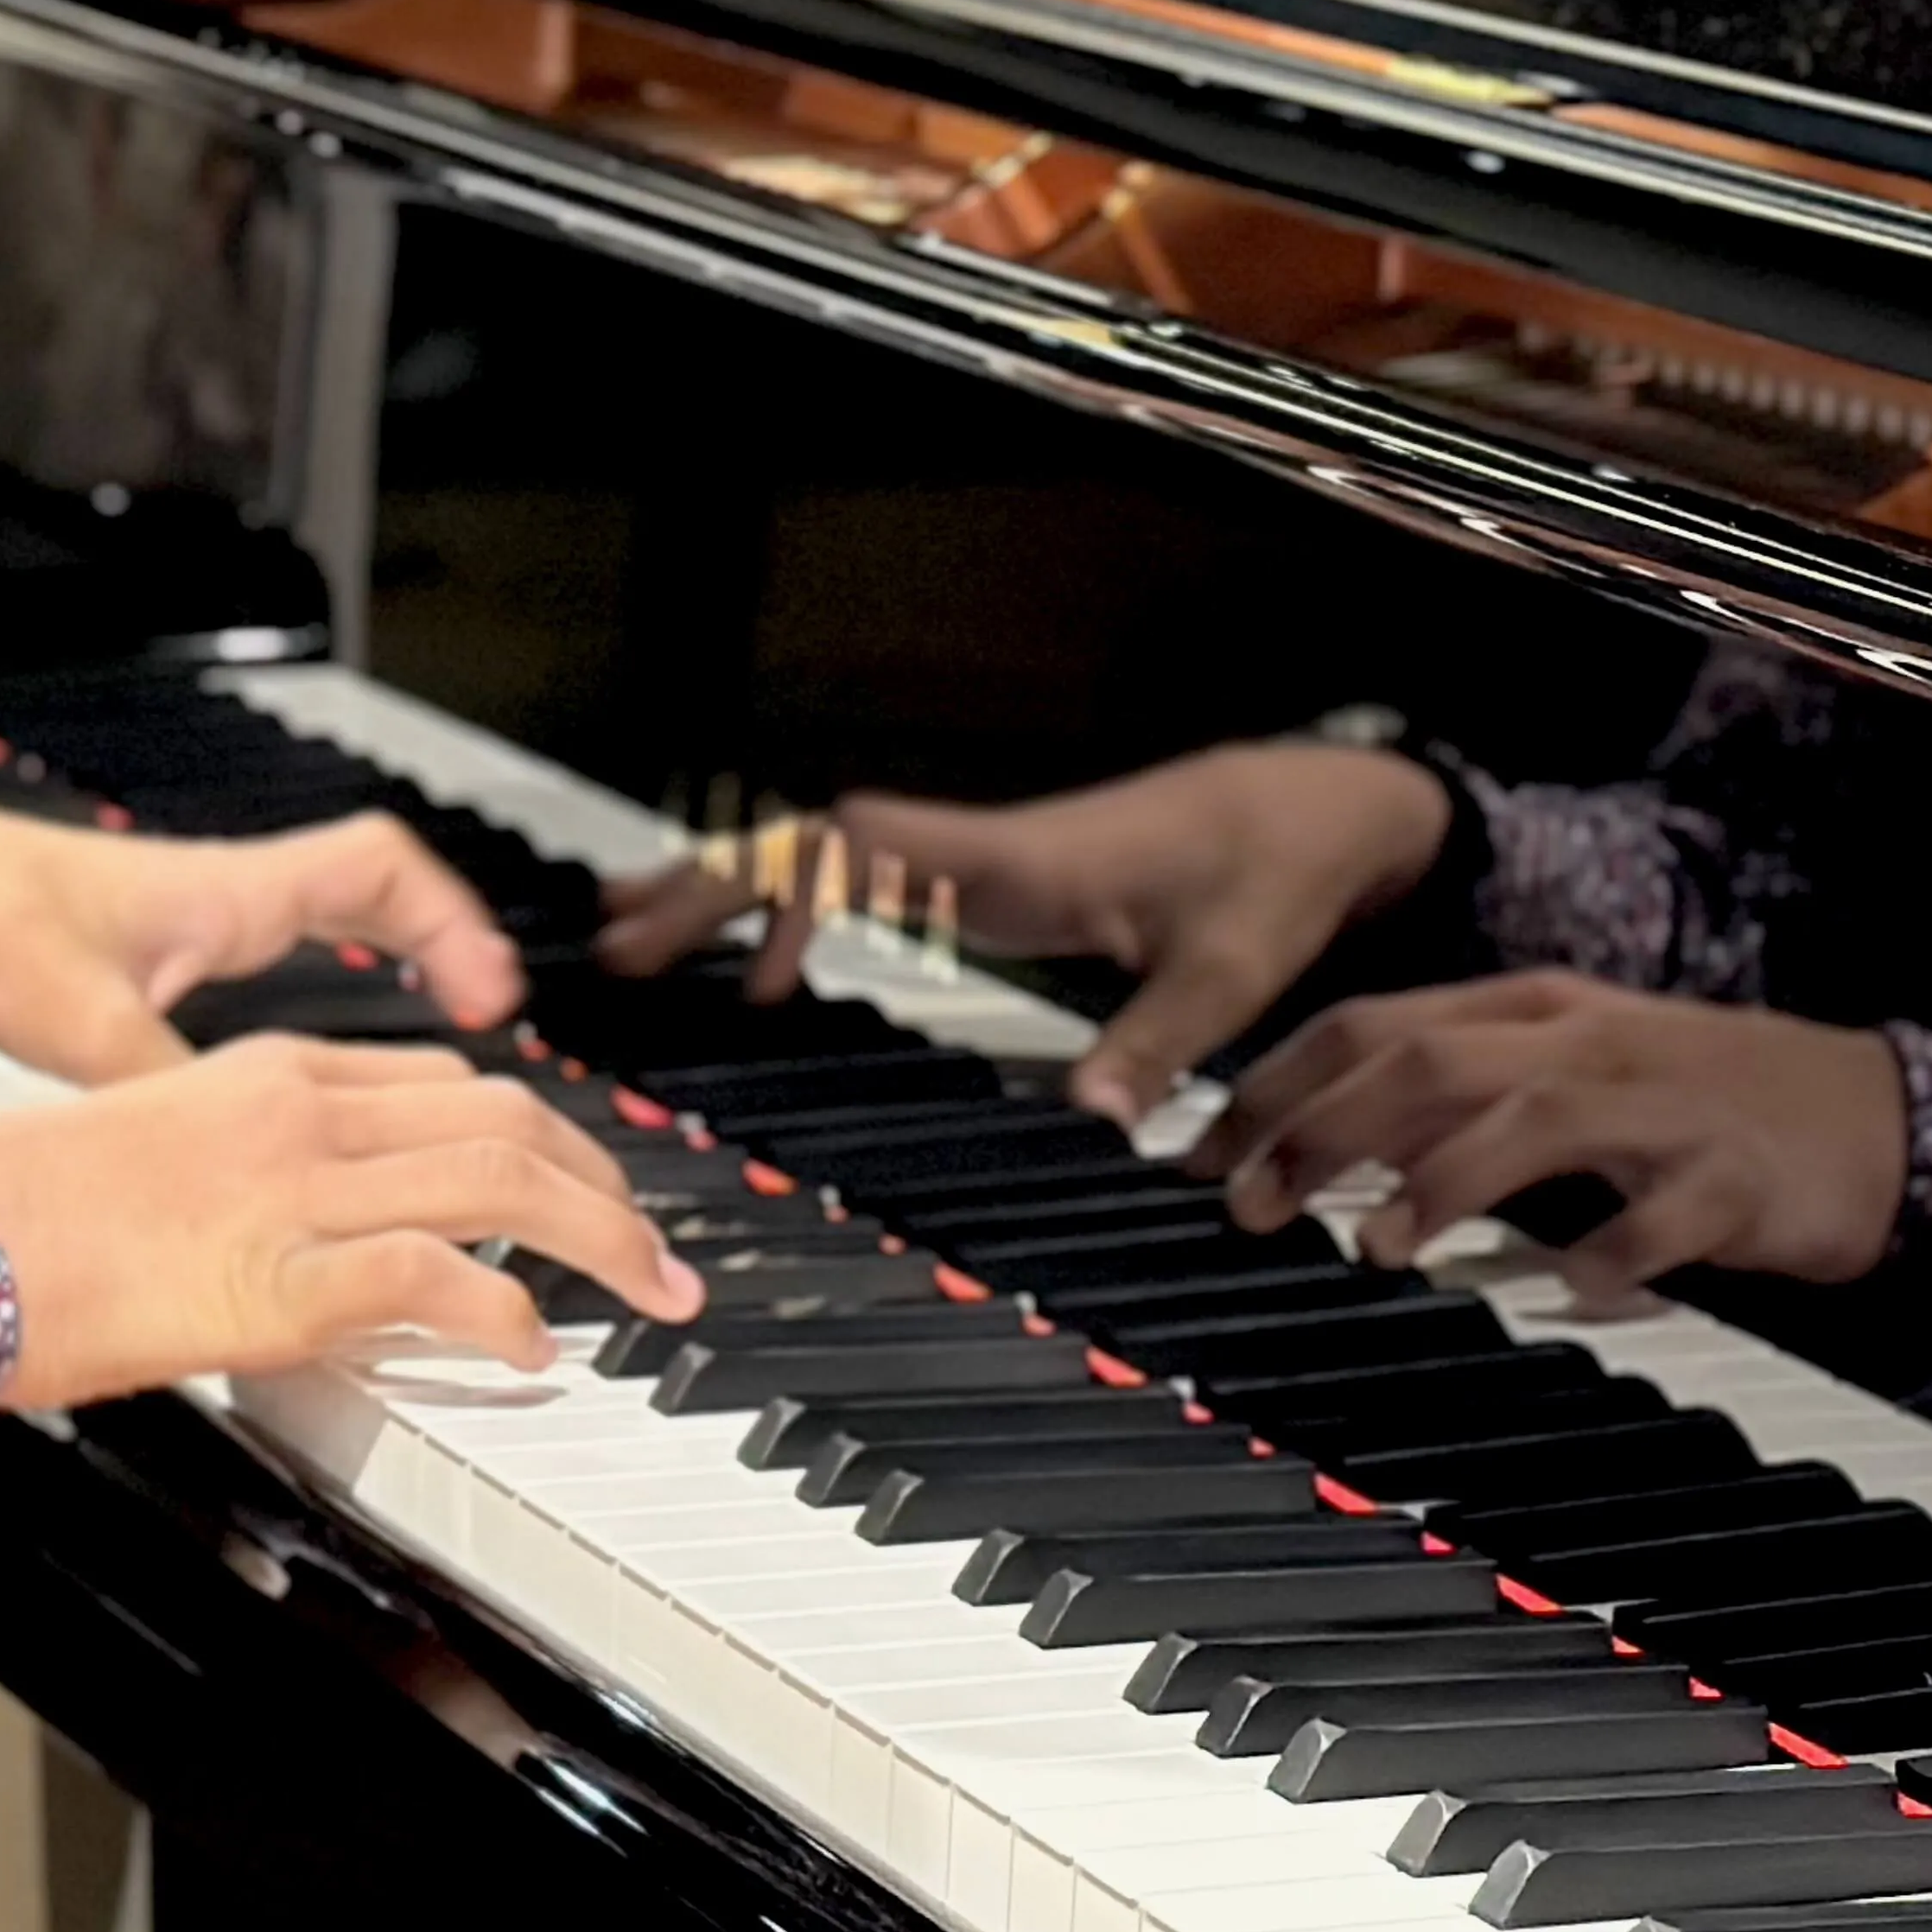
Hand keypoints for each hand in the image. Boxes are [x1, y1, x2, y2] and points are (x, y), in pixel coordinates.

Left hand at [0, 800, 525, 1087]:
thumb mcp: (73, 1014)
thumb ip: (155, 1089)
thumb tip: (221, 1166)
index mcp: (219, 895)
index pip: (375, 868)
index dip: (448, 923)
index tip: (489, 993)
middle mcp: (210, 907)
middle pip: (366, 905)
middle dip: (435, 961)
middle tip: (484, 1038)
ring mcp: (173, 938)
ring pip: (308, 950)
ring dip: (363, 998)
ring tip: (410, 1080)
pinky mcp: (131, 976)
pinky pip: (251, 992)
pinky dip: (287, 1036)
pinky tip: (278, 1106)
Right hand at [0, 1038, 699, 1410]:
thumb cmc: (18, 1214)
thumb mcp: (152, 1152)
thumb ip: (241, 1173)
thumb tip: (297, 1233)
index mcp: (267, 1072)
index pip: (446, 1084)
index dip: (538, 1136)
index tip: (579, 1187)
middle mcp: (298, 1111)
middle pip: (505, 1118)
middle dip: (604, 1184)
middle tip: (654, 1251)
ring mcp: (294, 1189)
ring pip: (502, 1179)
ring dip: (600, 1239)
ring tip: (647, 1295)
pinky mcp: (280, 1277)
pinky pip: (435, 1276)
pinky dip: (506, 1311)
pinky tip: (535, 1348)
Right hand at [594, 743, 1454, 1125]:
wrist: (1314, 807)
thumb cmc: (1272, 872)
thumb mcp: (1232, 968)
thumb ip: (1159, 1042)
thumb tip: (1098, 1125)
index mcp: (1015, 862)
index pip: (867, 845)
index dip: (792, 889)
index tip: (753, 965)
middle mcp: (973, 851)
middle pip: (808, 843)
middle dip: (708, 884)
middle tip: (617, 942)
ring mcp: (970, 860)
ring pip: (820, 853)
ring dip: (729, 886)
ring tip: (633, 931)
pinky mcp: (983, 879)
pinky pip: (859, 875)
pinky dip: (788, 903)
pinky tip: (753, 955)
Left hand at [1189, 970, 1909, 1303]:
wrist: (1875, 1111)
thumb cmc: (1687, 1096)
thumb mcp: (1558, 1067)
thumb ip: (1443, 1093)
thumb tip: (1307, 1138)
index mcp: (1529, 1009)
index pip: (1370, 1023)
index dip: (1273, 1085)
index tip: (1199, 1154)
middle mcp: (1584, 1041)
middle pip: (1427, 1061)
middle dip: (1323, 1129)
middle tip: (1251, 1204)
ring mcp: (1662, 1106)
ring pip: (1531, 1120)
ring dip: (1439, 1183)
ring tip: (1372, 1246)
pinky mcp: (1736, 1179)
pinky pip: (1661, 1218)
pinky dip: (1604, 1255)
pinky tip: (1560, 1287)